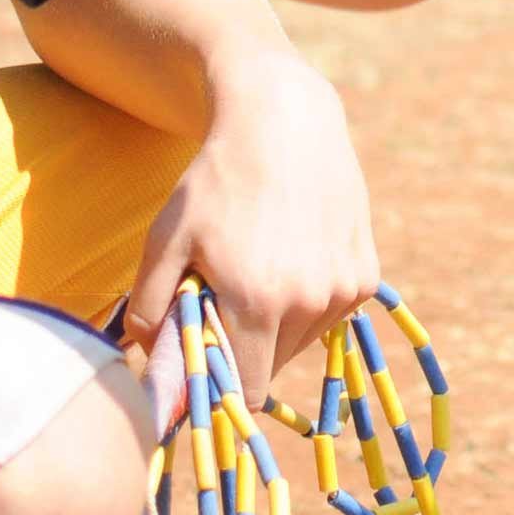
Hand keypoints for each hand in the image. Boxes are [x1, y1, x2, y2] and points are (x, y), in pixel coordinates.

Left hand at [122, 53, 381, 402]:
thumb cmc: (215, 181)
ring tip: (262, 271)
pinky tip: (294, 256)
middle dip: (246, 350)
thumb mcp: (165, 238)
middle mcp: (308, 303)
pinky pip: (331, 314)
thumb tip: (148, 366)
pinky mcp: (366, 275)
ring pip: (302, 343)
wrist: (284, 121)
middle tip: (227, 300)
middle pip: (272, 368)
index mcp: (255, 303)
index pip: (243, 393)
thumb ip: (150, 311)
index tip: (205, 360)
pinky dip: (309, 302)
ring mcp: (343, 289)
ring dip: (278, 327)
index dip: (220, 386)